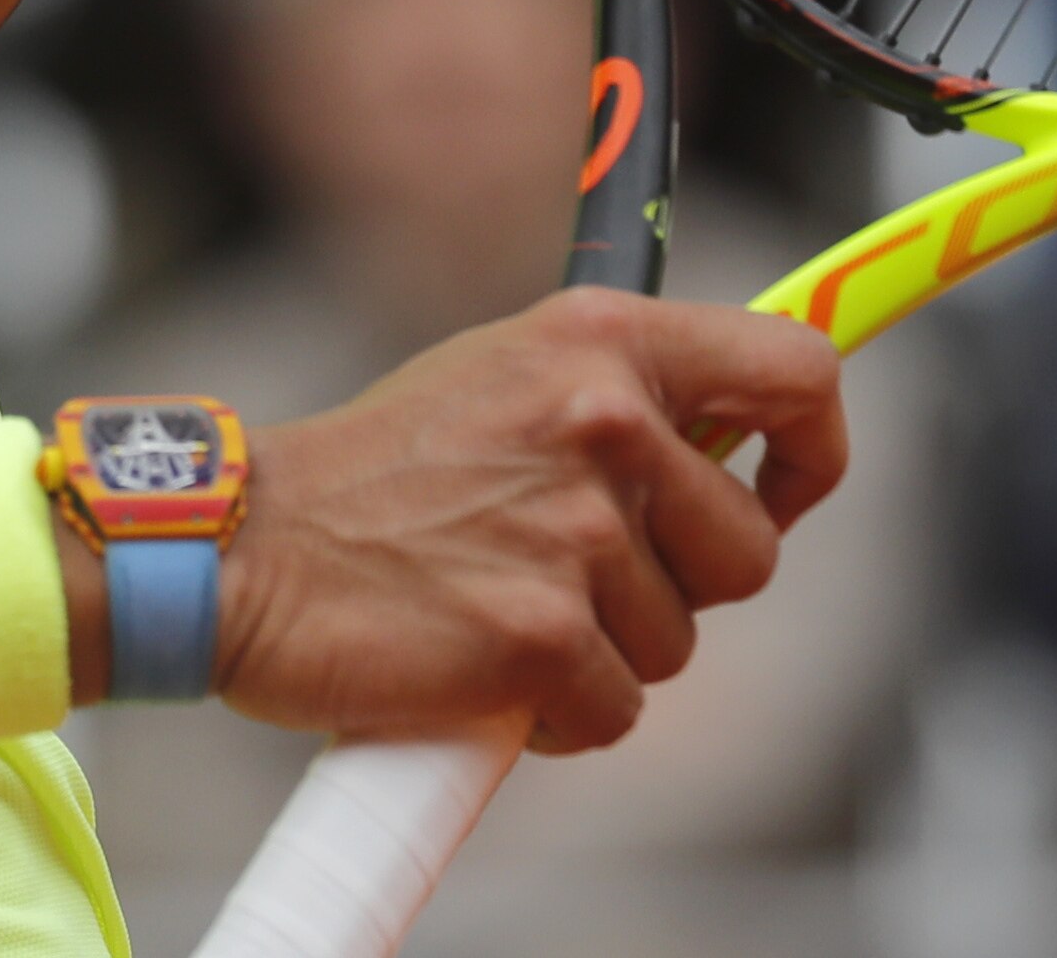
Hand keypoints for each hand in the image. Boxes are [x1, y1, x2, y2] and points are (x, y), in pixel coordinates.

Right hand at [209, 290, 846, 751]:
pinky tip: (482, 666)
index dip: (815, 448)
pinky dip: (557, 714)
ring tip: (500, 606)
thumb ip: (618, 398)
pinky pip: (616, 712)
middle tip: (571, 573)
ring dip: (602, 651)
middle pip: (748, 551)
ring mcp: (574, 532)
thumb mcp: (503, 376)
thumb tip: (738, 445)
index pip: (797, 365)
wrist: (241, 547)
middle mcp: (601, 421)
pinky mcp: (541, 635)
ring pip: (677, 643)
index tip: (782, 489)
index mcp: (600, 340)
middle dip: (678, 587)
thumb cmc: (373, 473)